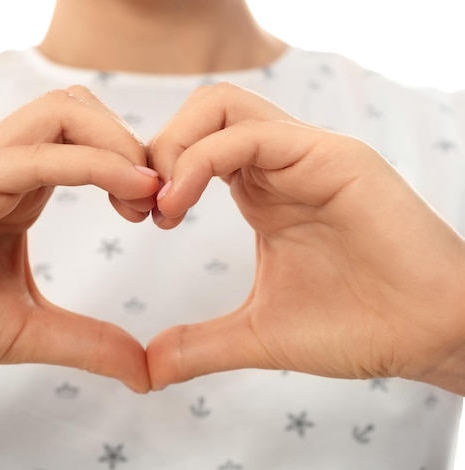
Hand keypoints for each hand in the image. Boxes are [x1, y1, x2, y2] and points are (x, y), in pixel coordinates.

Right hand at [0, 86, 157, 392]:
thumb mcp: (28, 331)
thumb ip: (88, 342)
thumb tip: (144, 372)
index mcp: (17, 188)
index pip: (87, 139)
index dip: (134, 165)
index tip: (158, 213)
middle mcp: (2, 165)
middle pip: (82, 109)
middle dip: (132, 145)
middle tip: (156, 202)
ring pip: (65, 113)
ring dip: (119, 145)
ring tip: (142, 197)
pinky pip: (40, 154)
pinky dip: (95, 164)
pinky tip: (129, 192)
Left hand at [146, 83, 464, 394]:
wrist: (429, 337)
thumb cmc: (355, 327)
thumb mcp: (257, 335)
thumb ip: (200, 345)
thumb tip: (147, 370)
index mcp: (263, 190)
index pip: (194, 145)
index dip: (153, 172)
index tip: (138, 219)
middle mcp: (281, 163)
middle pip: (202, 111)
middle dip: (157, 149)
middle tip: (142, 206)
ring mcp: (306, 155)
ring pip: (221, 107)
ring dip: (174, 147)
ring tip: (163, 205)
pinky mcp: (333, 158)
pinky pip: (252, 134)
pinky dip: (201, 160)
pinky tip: (181, 204)